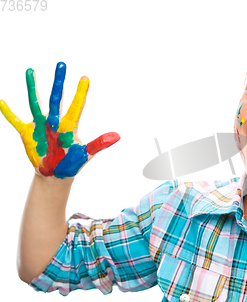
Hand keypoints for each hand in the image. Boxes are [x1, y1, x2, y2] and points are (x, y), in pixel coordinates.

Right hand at [0, 62, 119, 178]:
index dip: (81, 93)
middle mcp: (55, 121)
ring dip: (33, 87)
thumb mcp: (85, 154)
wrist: (55, 175)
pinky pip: (15, 121)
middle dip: (59, 82)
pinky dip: (8, 112)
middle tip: (62, 64)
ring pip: (35, 102)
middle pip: (57, 98)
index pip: (77, 106)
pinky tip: (1, 101)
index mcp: (70, 125)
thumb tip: (117, 136)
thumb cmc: (72, 163)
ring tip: (31, 71)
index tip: (86, 77)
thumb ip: (99, 144)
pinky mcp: (27, 133)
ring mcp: (40, 125)